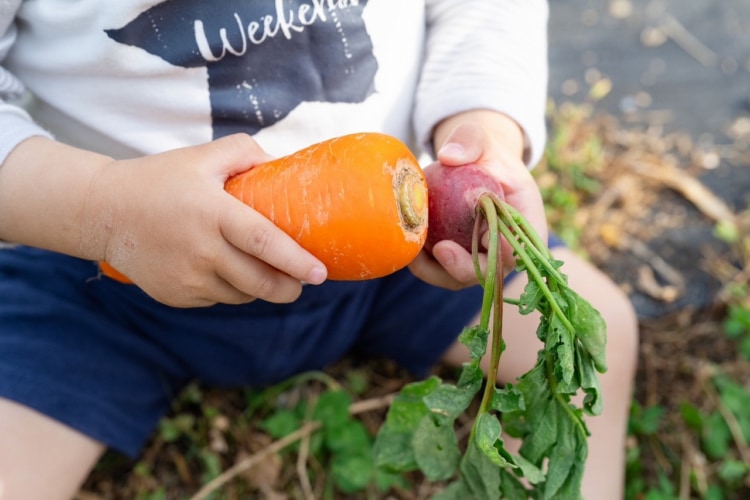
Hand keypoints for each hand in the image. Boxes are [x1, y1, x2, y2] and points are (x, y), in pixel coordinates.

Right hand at [90, 134, 327, 306]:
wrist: (103, 212)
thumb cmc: (159, 180)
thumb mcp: (201, 157)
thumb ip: (245, 153)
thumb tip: (281, 166)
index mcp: (212, 213)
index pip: (264, 242)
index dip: (296, 261)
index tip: (320, 272)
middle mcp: (201, 250)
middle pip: (260, 282)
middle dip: (289, 288)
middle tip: (304, 282)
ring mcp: (187, 278)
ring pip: (241, 294)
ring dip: (259, 287)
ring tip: (262, 269)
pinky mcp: (176, 296)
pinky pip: (217, 298)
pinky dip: (229, 289)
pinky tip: (223, 269)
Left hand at [409, 111, 547, 289]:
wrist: (473, 169)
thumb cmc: (483, 154)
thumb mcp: (480, 139)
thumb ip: (470, 141)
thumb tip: (449, 156)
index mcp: (525, 222)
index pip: (523, 245)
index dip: (507, 249)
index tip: (488, 239)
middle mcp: (506, 249)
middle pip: (491, 271)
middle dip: (466, 267)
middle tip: (441, 249)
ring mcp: (481, 259)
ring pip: (461, 278)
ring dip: (436, 270)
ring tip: (414, 251)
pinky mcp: (458, 261)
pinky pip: (440, 271)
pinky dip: (423, 264)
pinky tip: (406, 246)